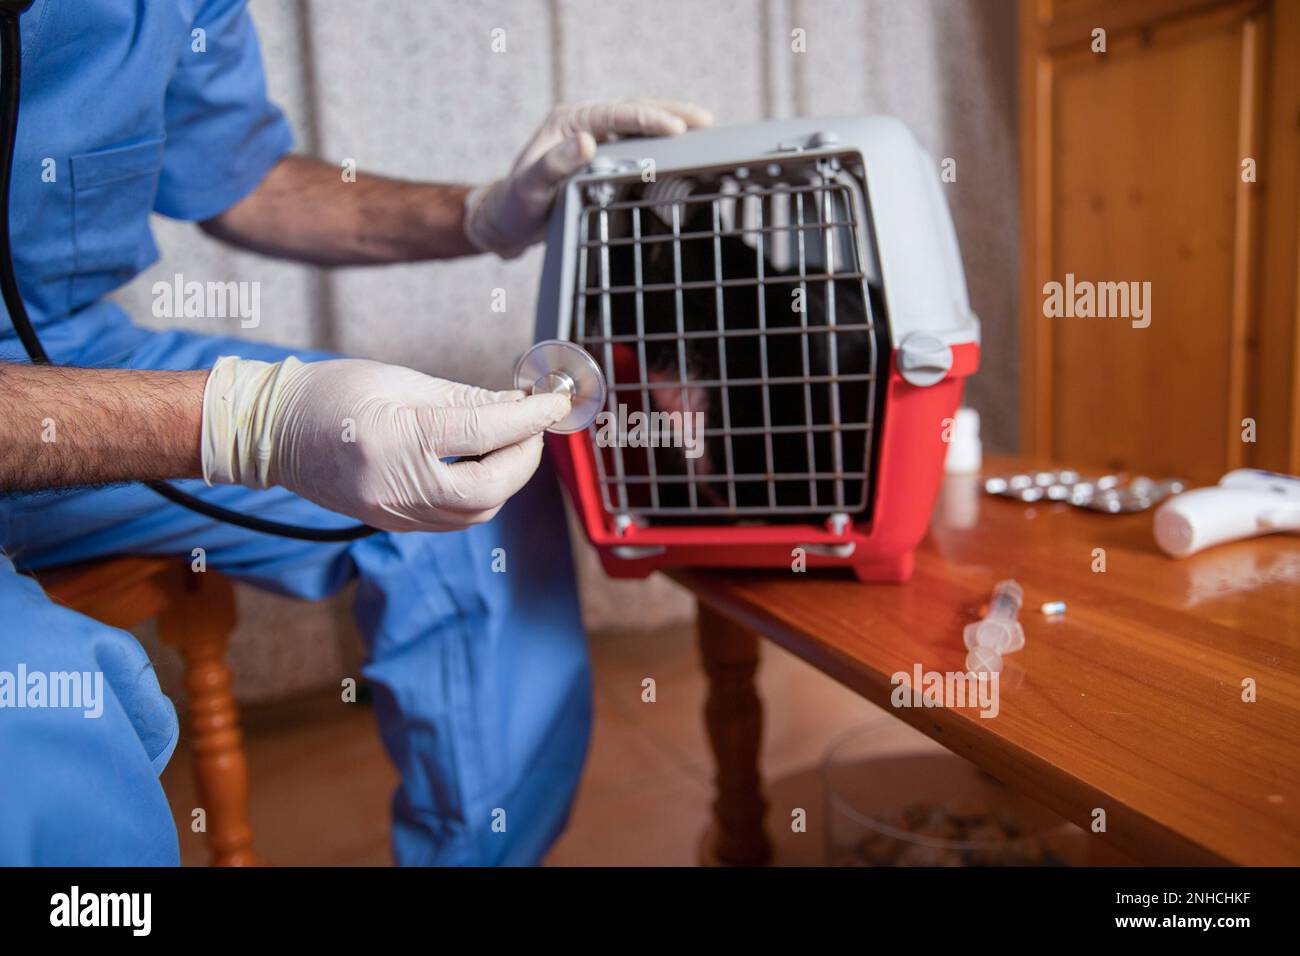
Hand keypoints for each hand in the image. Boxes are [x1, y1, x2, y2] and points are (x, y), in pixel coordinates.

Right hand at [201, 356, 570, 531]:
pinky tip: (482, 464)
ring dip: (506, 479)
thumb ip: (464, 398)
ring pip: (477, 512)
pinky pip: (455, 518)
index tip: (553, 403)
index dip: (529, 417)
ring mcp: (394, 513)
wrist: (272, 431)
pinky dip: (481, 494)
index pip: (485, 431)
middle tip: (534, 426)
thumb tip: (518, 403)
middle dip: (523, 457)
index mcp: (397, 439)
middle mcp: (396, 486)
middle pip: (489, 490)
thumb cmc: (330, 394)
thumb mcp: (401, 381)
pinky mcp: (394, 523)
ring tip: (510, 442)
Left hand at [464, 98, 713, 258]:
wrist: (508, 221)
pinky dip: (663, 146)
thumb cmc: (516, 205)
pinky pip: (638, 146)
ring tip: (706, 129)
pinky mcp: (604, 158)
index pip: (615, 114)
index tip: (677, 128)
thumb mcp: (530, 188)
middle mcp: (584, 124)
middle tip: (705, 120)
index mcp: (568, 121)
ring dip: (672, 124)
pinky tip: (685, 152)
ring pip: (640, 126)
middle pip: (635, 111)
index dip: (648, 119)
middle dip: (672, 113)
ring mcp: (596, 139)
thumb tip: (587, 143)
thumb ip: (555, 165)